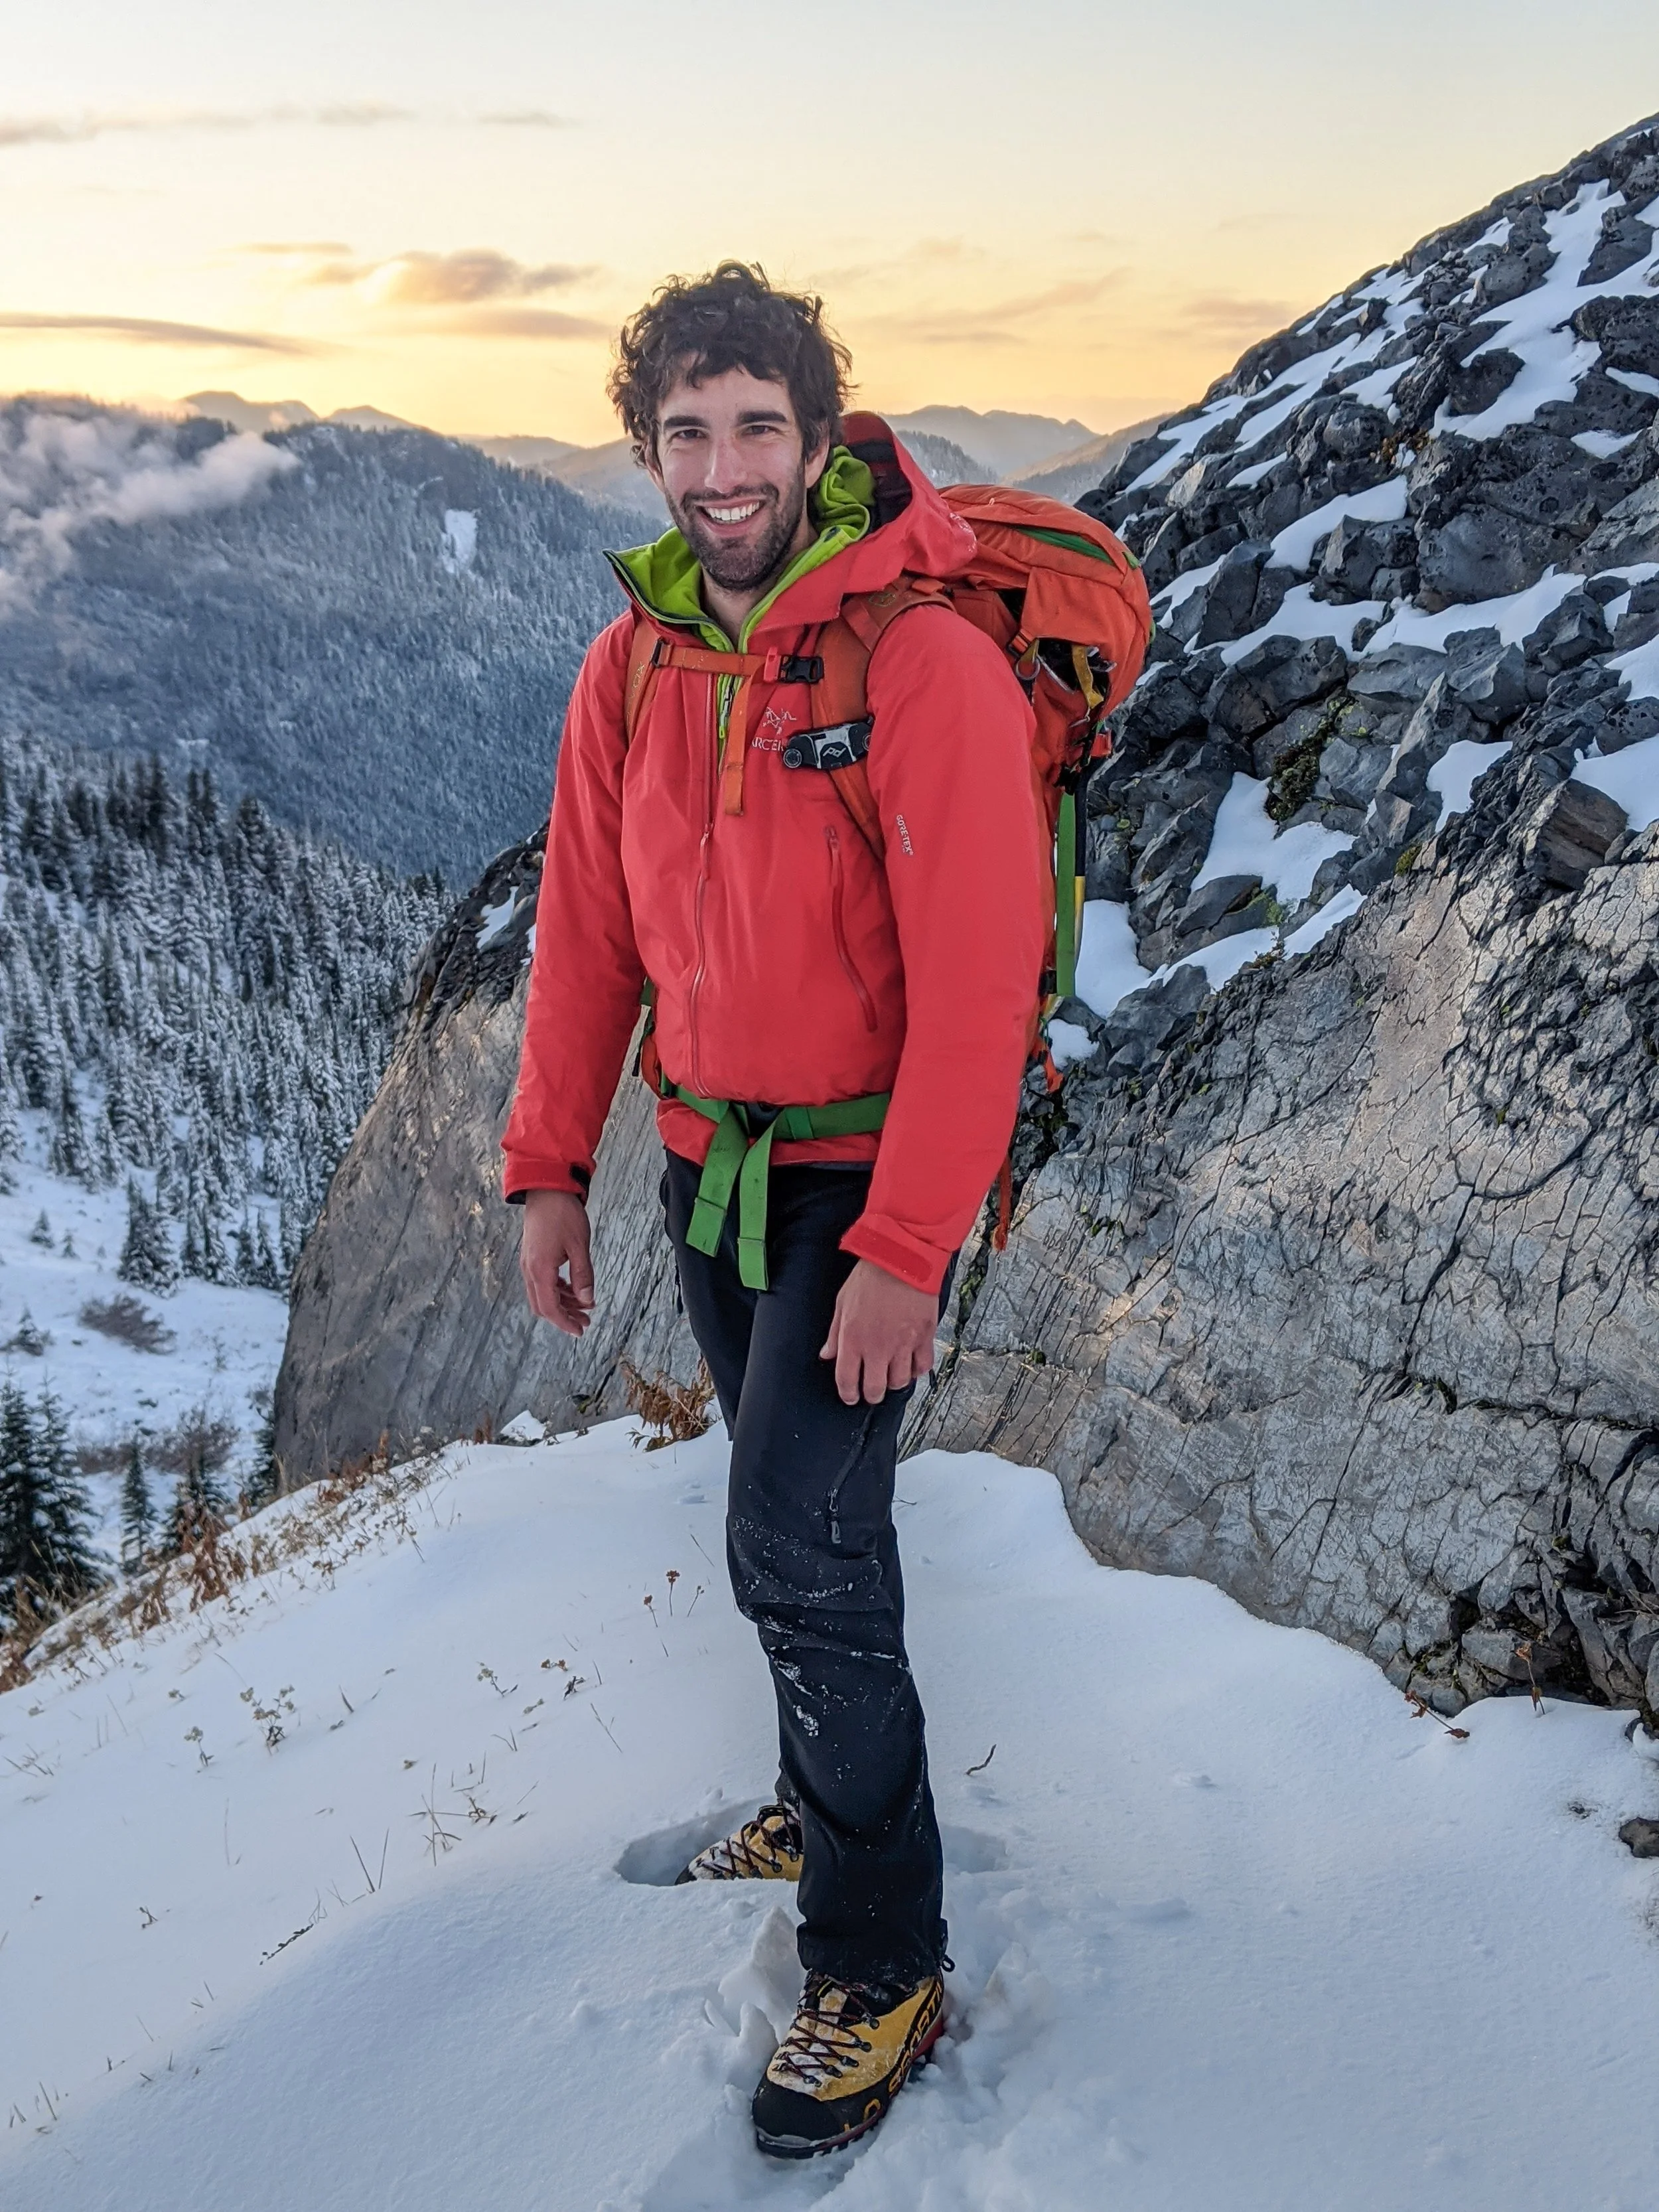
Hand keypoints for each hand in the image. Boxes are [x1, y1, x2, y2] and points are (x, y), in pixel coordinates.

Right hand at [519, 1189, 594, 1335]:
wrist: (546, 1188)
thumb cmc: (564, 1214)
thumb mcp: (579, 1246)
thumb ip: (583, 1275)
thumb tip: (587, 1300)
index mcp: (540, 1269)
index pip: (550, 1308)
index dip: (565, 1323)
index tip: (580, 1331)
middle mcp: (530, 1269)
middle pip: (542, 1306)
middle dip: (564, 1316)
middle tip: (585, 1321)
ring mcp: (529, 1262)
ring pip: (542, 1294)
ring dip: (562, 1302)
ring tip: (585, 1305)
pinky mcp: (532, 1255)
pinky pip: (542, 1281)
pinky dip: (557, 1289)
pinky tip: (574, 1288)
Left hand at [820, 1259, 938, 1406]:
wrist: (901, 1259)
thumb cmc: (871, 1276)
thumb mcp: (842, 1302)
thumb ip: (834, 1334)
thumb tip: (827, 1354)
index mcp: (853, 1339)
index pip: (847, 1381)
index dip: (848, 1394)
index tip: (850, 1396)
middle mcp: (877, 1347)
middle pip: (875, 1389)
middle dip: (872, 1395)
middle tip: (872, 1391)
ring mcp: (902, 1345)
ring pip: (899, 1382)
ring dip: (893, 1382)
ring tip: (891, 1375)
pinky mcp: (923, 1337)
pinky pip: (922, 1366)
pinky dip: (916, 1370)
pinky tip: (911, 1364)